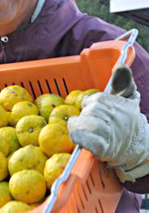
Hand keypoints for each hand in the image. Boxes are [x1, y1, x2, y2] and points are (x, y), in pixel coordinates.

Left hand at [67, 64, 148, 182]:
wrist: (136, 147)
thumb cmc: (127, 119)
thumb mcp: (129, 98)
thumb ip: (123, 81)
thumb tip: (120, 64)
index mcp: (120, 106)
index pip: (96, 100)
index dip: (90, 103)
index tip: (92, 107)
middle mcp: (116, 119)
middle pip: (91, 112)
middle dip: (86, 115)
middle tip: (88, 120)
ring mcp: (110, 135)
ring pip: (87, 124)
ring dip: (79, 125)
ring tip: (80, 128)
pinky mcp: (103, 149)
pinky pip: (88, 141)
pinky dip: (80, 138)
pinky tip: (76, 136)